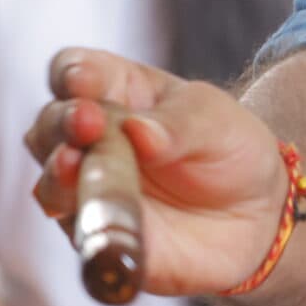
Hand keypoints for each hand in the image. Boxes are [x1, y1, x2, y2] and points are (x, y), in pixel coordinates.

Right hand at [26, 50, 291, 299]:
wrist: (255, 213)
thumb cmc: (227, 148)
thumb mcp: (215, 121)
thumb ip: (177, 125)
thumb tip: (138, 132)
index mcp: (114, 90)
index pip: (75, 72)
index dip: (72, 74)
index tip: (82, 80)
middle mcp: (88, 139)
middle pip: (51, 124)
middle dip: (62, 122)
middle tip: (87, 123)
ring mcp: (87, 188)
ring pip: (51, 180)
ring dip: (58, 173)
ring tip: (73, 165)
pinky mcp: (99, 234)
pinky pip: (81, 233)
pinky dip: (85, 225)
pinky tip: (99, 220)